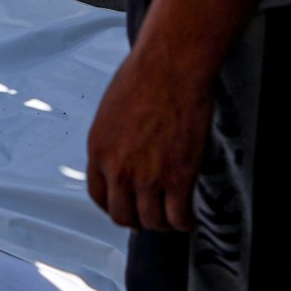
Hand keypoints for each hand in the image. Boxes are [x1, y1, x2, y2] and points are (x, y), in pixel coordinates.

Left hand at [84, 47, 213, 231]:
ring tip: (173, 218)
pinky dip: (186, 223)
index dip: (114, 208)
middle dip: (138, 220)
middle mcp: (119, 169)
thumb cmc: (145, 76)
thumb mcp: (111, 111)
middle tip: (150, 218)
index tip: (126, 208)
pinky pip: (179, 217)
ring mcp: (148, 177)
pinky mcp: (178, 178)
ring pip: (152, 221)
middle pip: (123, 216)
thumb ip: (114, 140)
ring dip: (163, 224)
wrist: (172, 66)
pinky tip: (191, 219)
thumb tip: (124, 154)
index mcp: (99, 151)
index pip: (99, 197)